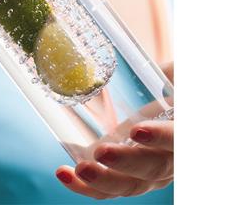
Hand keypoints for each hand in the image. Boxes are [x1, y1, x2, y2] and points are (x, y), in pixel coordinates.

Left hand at [55, 61, 173, 198]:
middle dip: (126, 162)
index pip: (179, 139)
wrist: (166, 95)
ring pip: (129, 184)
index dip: (161, 137)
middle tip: (102, 152)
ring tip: (79, 169)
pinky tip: (64, 174)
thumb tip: (169, 62)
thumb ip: (175, 72)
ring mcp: (147, 169)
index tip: (137, 129)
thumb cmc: (174, 81)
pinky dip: (85, 186)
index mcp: (185, 131)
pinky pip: (108, 187)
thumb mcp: (179, 75)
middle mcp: (171, 157)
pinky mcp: (123, 171)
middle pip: (152, 168)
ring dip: (103, 180)